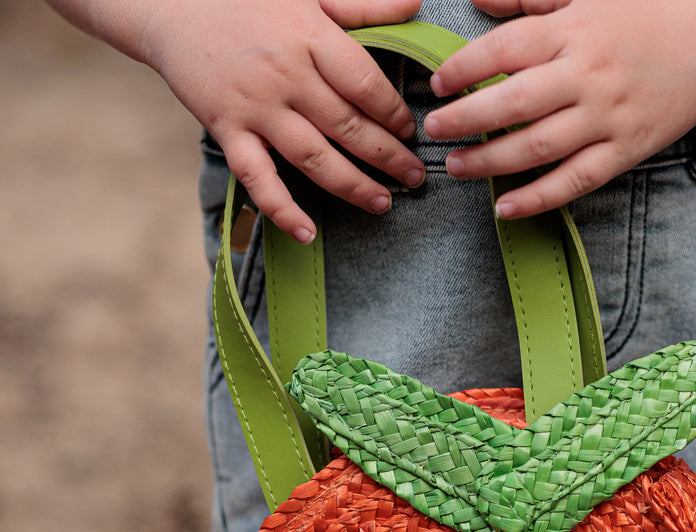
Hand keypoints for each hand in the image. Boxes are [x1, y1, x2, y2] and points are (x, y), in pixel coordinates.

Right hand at [140, 0, 425, 241]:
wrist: (169, 2)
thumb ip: (363, 5)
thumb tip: (416, 3)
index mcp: (310, 38)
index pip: (366, 86)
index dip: (394, 114)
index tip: (412, 131)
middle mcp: (286, 77)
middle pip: (349, 127)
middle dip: (389, 158)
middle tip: (415, 177)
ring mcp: (256, 108)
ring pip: (315, 158)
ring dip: (353, 186)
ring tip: (383, 203)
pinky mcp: (227, 130)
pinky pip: (258, 179)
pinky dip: (282, 209)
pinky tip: (308, 233)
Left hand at [425, 0, 695, 218]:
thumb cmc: (645, 14)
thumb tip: (477, 0)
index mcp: (575, 28)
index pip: (507, 48)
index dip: (465, 69)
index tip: (438, 85)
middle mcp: (588, 73)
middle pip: (515, 103)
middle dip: (467, 120)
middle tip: (433, 134)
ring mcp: (608, 117)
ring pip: (539, 147)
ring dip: (491, 162)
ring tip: (457, 169)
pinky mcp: (626, 150)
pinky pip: (575, 181)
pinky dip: (538, 198)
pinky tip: (505, 207)